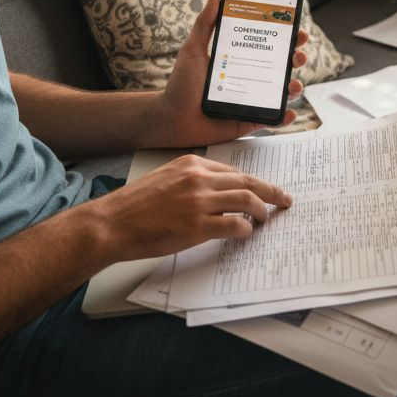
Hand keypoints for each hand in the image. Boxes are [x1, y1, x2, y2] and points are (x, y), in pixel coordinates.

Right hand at [94, 153, 293, 258]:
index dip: (252, 181)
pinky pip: (234, 224)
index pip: (233, 170)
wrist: (112, 223)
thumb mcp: (165, 179)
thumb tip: (216, 193)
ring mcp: (199, 201)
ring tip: (268, 218)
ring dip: (262, 209)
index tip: (263, 189)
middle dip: (270, 190)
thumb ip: (191, 180)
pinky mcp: (197, 225)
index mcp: (191, 163)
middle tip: (284, 199)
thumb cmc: (134, 206)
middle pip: (247, 181)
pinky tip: (247, 233)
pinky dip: (246, 229)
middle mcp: (198, 178)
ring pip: (247, 199)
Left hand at [136, 0, 308, 148]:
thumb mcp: (192, 50)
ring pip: (282, 92)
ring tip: (294, 84)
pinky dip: (285, 116)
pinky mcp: (250, 120)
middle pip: (281, 66)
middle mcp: (251, 77)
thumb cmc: (181, 85)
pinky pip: (273, 119)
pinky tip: (289, 111)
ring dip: (295, 87)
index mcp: (240, 59)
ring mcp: (253, 99)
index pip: (267, 44)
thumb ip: (204, 24)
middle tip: (298, 54)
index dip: (285, 36)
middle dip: (296, 57)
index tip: (295, 26)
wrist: (172, 119)